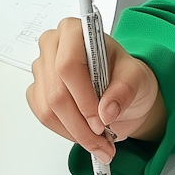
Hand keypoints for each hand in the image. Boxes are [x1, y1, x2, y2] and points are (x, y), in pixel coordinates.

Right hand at [26, 17, 166, 162]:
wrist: (121, 89)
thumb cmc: (126, 75)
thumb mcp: (137, 77)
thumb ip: (125, 91)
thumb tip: (107, 111)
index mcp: (75, 31)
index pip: (68, 66)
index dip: (83, 98)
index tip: (101, 121)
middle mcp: (53, 47)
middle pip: (56, 93)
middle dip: (81, 124)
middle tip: (102, 139)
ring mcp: (42, 69)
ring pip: (48, 109)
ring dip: (74, 133)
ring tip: (98, 143)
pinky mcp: (37, 90)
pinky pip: (43, 117)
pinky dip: (66, 132)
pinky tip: (84, 135)